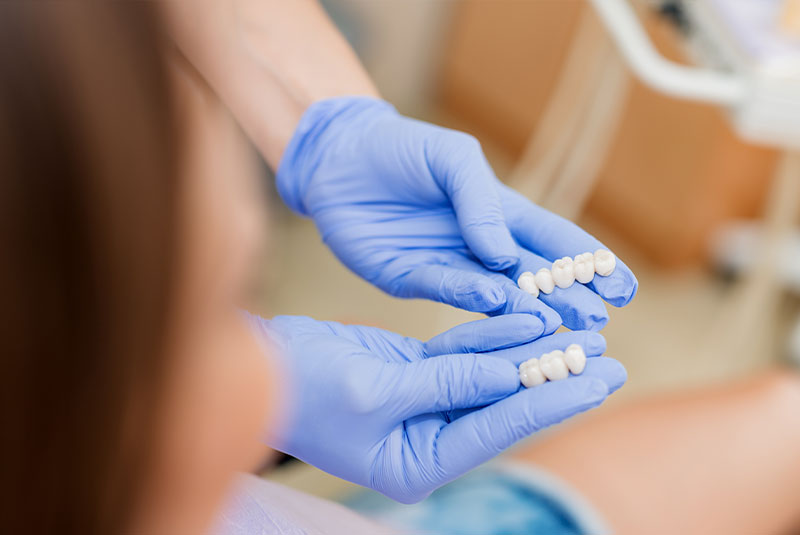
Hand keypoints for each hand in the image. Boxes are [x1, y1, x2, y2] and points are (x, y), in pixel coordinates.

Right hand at [250, 313, 625, 502]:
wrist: (258, 364)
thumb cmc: (301, 389)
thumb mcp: (373, 389)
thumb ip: (444, 382)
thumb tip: (509, 373)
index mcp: (417, 462)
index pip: (499, 426)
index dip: (553, 399)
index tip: (602, 378)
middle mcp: (427, 438)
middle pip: (504, 403)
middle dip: (556, 379)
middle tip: (610, 358)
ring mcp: (422, 403)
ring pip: (489, 374)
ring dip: (531, 352)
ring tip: (580, 333)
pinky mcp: (413, 371)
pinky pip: (462, 353)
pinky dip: (492, 335)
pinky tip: (526, 317)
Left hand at [277, 97, 637, 332]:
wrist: (338, 159)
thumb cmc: (402, 149)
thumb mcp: (452, 159)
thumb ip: (480, 201)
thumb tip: (504, 254)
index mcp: (498, 212)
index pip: (554, 241)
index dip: (590, 264)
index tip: (623, 288)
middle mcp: (479, 245)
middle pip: (533, 277)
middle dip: (567, 298)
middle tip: (597, 321)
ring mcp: (447, 265)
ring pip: (495, 294)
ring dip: (526, 309)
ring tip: (557, 326)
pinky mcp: (410, 278)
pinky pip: (444, 290)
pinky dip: (470, 299)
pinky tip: (495, 301)